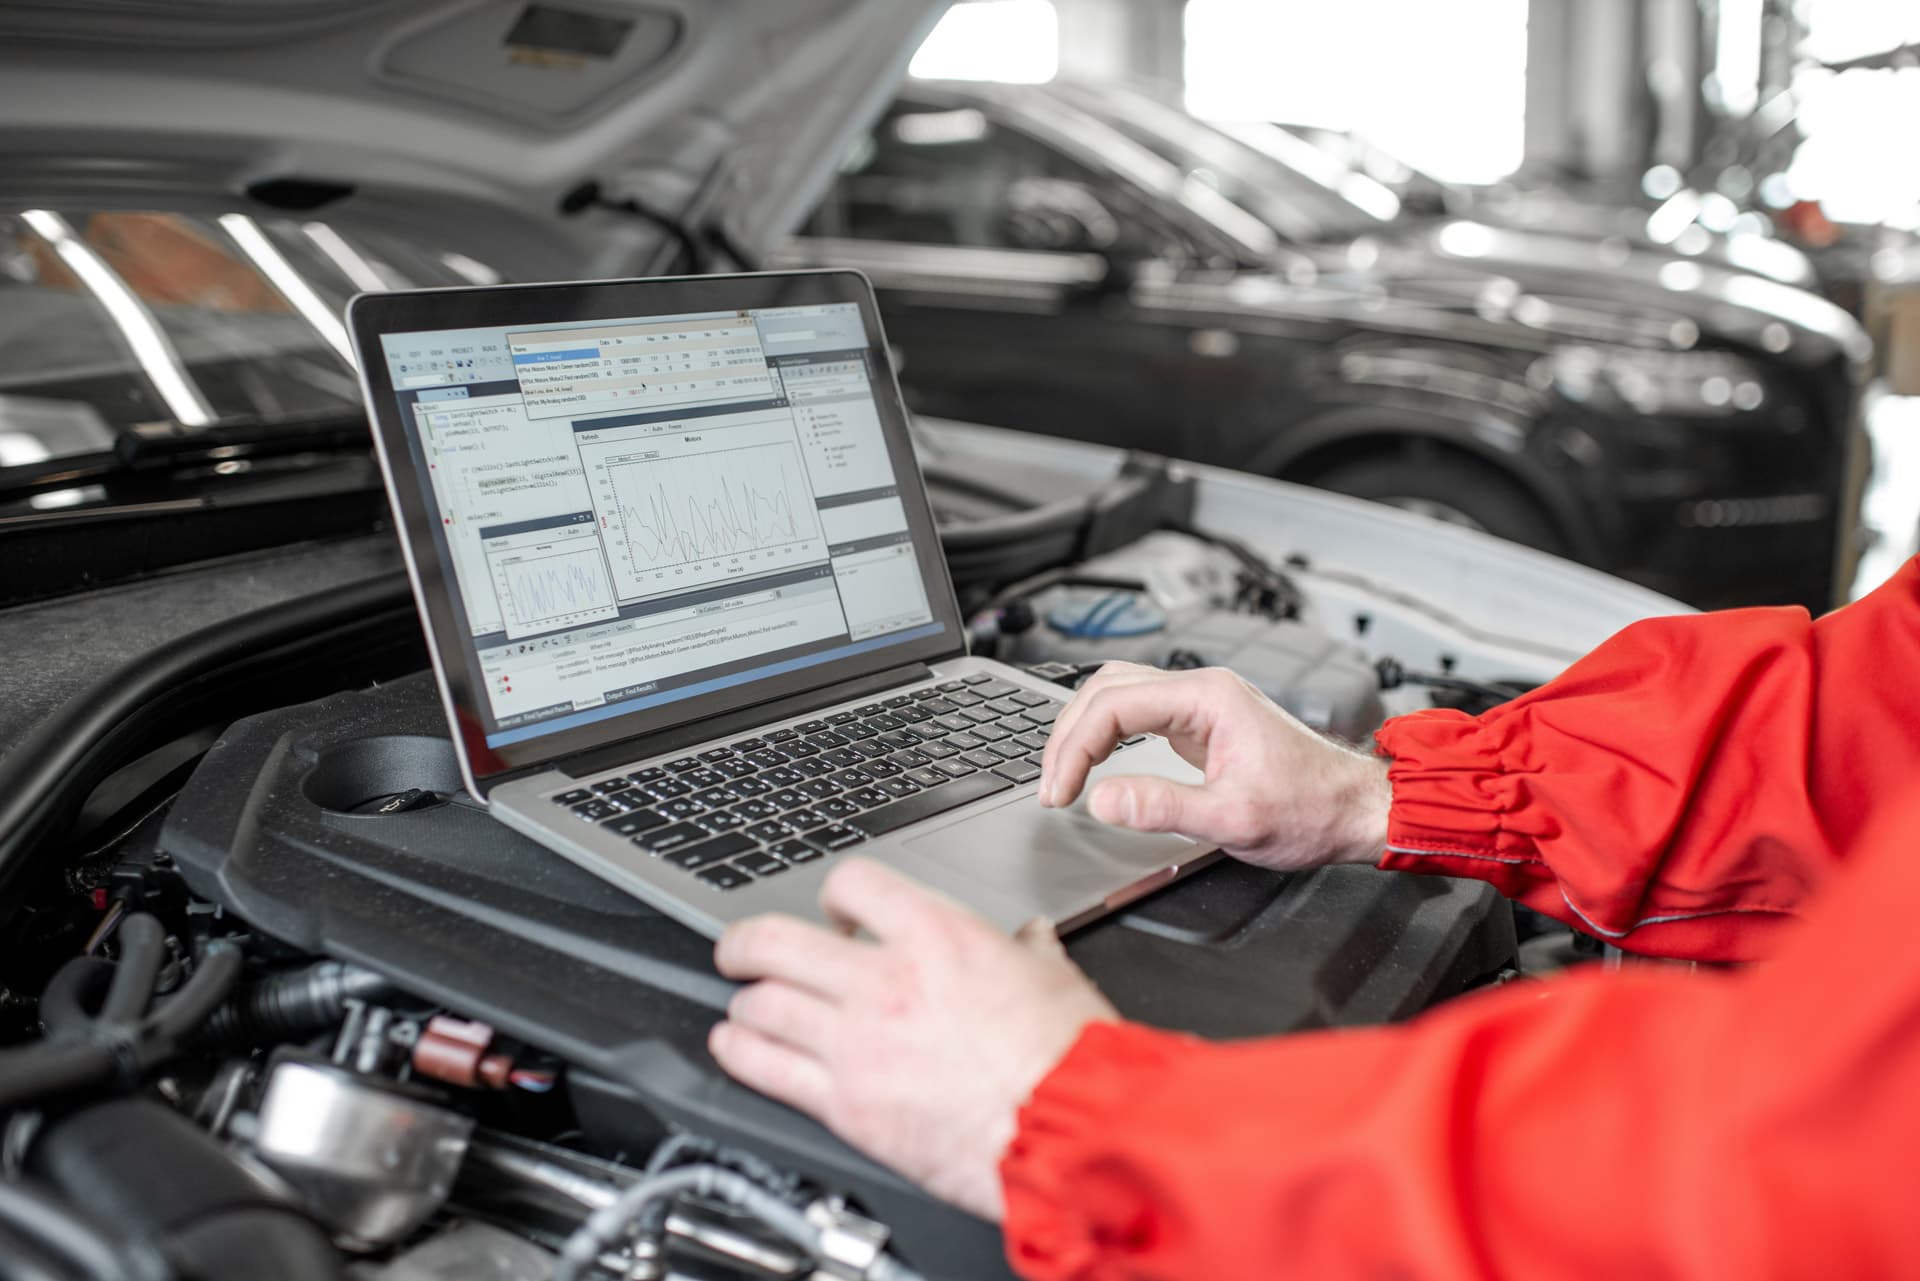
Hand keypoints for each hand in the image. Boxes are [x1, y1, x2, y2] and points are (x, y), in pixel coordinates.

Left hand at [710, 858, 1115, 1221]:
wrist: (1069, 1129)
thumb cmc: (1069, 1056)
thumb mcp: (1053, 977)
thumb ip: (1028, 951)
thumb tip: (1029, 939)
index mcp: (936, 935)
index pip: (851, 884)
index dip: (834, 895)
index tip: (831, 914)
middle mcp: (884, 980)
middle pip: (775, 940)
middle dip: (747, 943)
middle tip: (740, 949)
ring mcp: (857, 1043)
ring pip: (762, 1004)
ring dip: (747, 1001)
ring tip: (746, 1003)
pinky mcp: (846, 1105)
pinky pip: (767, 1069)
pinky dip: (738, 1052)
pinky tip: (734, 1045)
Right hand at [1040, 662, 1390, 870]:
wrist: (1353, 809)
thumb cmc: (1310, 810)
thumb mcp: (1234, 820)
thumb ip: (1163, 807)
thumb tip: (1101, 799)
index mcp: (1208, 698)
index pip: (1113, 705)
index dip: (1074, 748)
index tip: (1059, 792)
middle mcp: (1202, 689)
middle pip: (1106, 688)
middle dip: (1068, 736)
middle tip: (1052, 787)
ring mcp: (1201, 703)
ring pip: (1117, 693)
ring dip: (1082, 729)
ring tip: (1062, 774)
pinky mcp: (1201, 722)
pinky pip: (1137, 711)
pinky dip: (1105, 732)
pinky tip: (1094, 759)